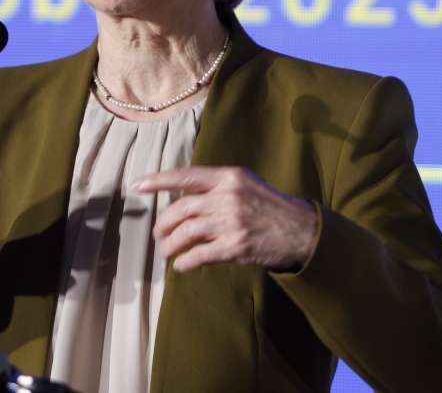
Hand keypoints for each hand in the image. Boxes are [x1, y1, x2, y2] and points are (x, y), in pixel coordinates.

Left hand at [136, 166, 318, 272]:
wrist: (303, 230)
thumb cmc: (271, 207)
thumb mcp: (246, 184)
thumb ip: (216, 186)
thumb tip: (182, 195)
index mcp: (229, 177)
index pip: (185, 176)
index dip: (158, 180)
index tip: (137, 185)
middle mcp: (228, 196)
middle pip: (180, 209)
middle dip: (162, 223)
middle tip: (157, 233)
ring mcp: (232, 221)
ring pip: (186, 233)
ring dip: (169, 245)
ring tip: (165, 251)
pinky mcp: (237, 246)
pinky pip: (200, 255)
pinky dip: (185, 262)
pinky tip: (181, 265)